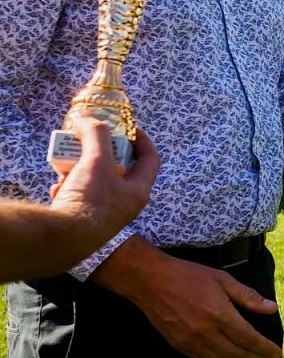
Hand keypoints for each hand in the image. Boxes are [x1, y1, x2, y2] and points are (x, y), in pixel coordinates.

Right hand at [49, 116, 159, 245]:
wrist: (65, 239)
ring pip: (94, 183)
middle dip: (100, 154)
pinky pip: (78, 198)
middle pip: (119, 169)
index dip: (142, 140)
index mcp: (138, 191)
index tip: (129, 127)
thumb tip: (88, 118)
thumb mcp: (97, 160)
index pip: (150, 159)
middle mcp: (126, 204)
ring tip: (67, 167)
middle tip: (88, 143)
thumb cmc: (90, 200)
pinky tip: (58, 190)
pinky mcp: (84, 222)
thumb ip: (96, 135)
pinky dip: (68, 189)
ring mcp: (105, 215)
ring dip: (80, 171)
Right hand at [91, 238, 280, 357]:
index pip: (248, 338)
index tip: (276, 352)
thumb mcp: (223, 279)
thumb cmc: (188, 276)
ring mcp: (190, 341)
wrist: (150, 281)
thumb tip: (271, 309)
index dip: (264, 348)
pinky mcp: (178, 345)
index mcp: (219, 314)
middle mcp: (205, 332)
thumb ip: (248, 296)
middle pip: (236, 354)